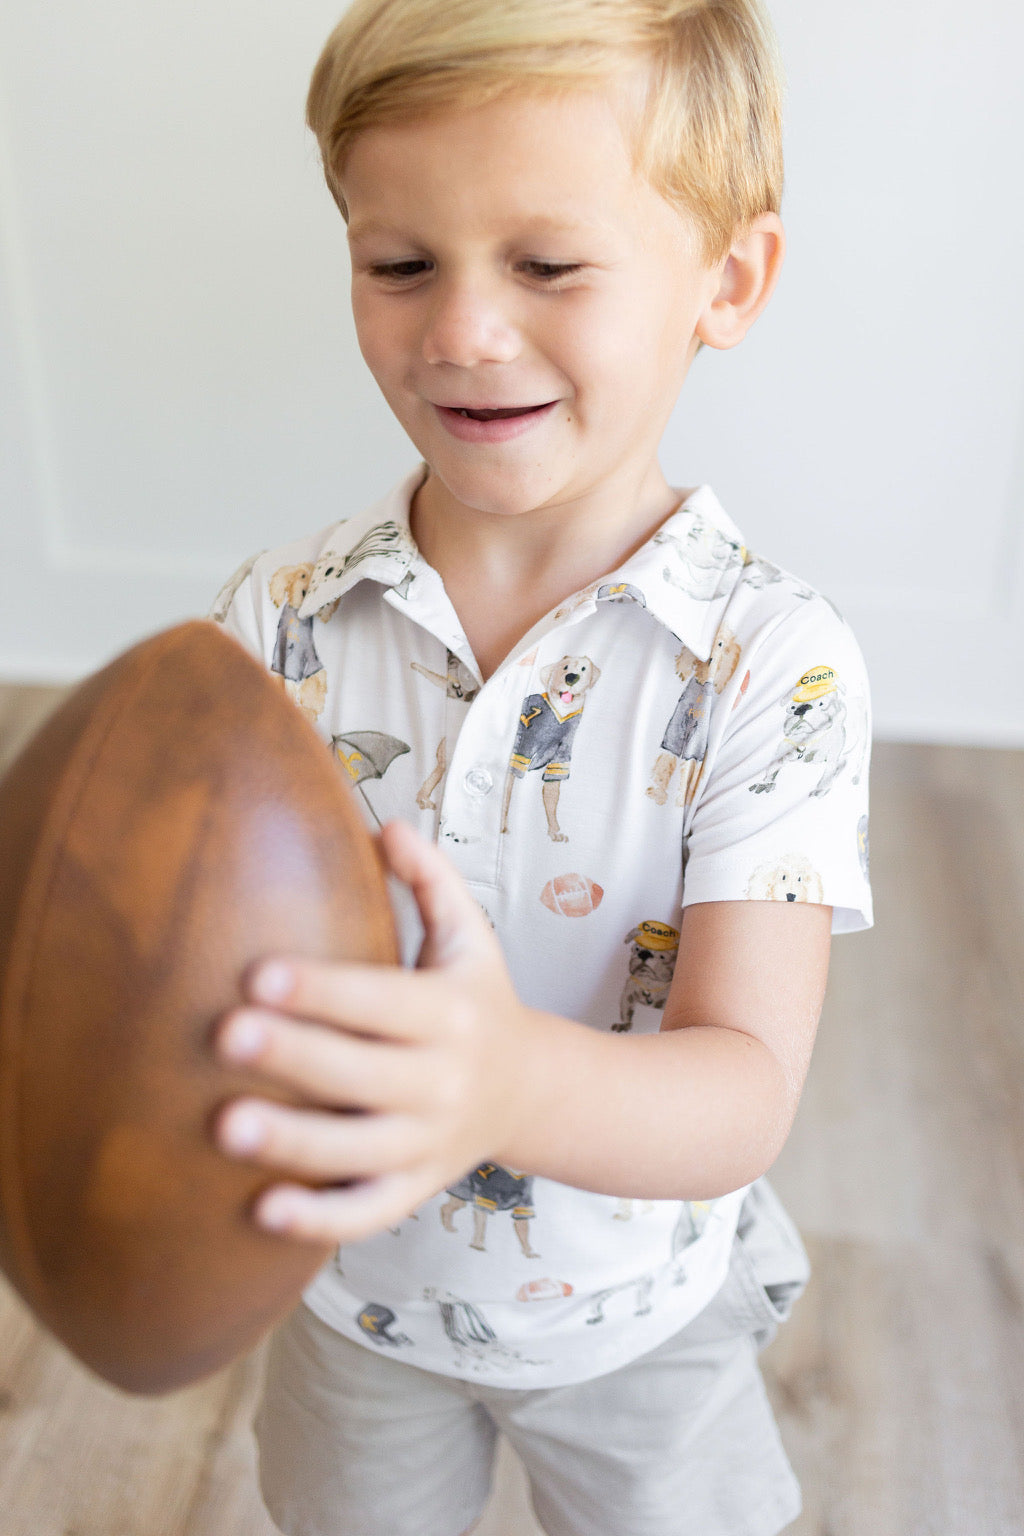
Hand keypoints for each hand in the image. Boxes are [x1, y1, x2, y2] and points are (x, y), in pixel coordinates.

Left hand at [211, 819, 535, 1244]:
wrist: (533, 1091)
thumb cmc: (478, 1000)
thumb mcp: (469, 935)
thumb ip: (429, 878)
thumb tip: (383, 824)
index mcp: (453, 1012)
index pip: (384, 1000)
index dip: (324, 989)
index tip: (258, 974)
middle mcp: (445, 1081)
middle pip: (366, 1073)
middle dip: (297, 1057)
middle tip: (225, 1036)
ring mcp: (430, 1142)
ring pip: (361, 1153)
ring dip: (296, 1143)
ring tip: (225, 1127)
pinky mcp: (415, 1188)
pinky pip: (369, 1214)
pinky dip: (320, 1221)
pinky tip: (260, 1212)